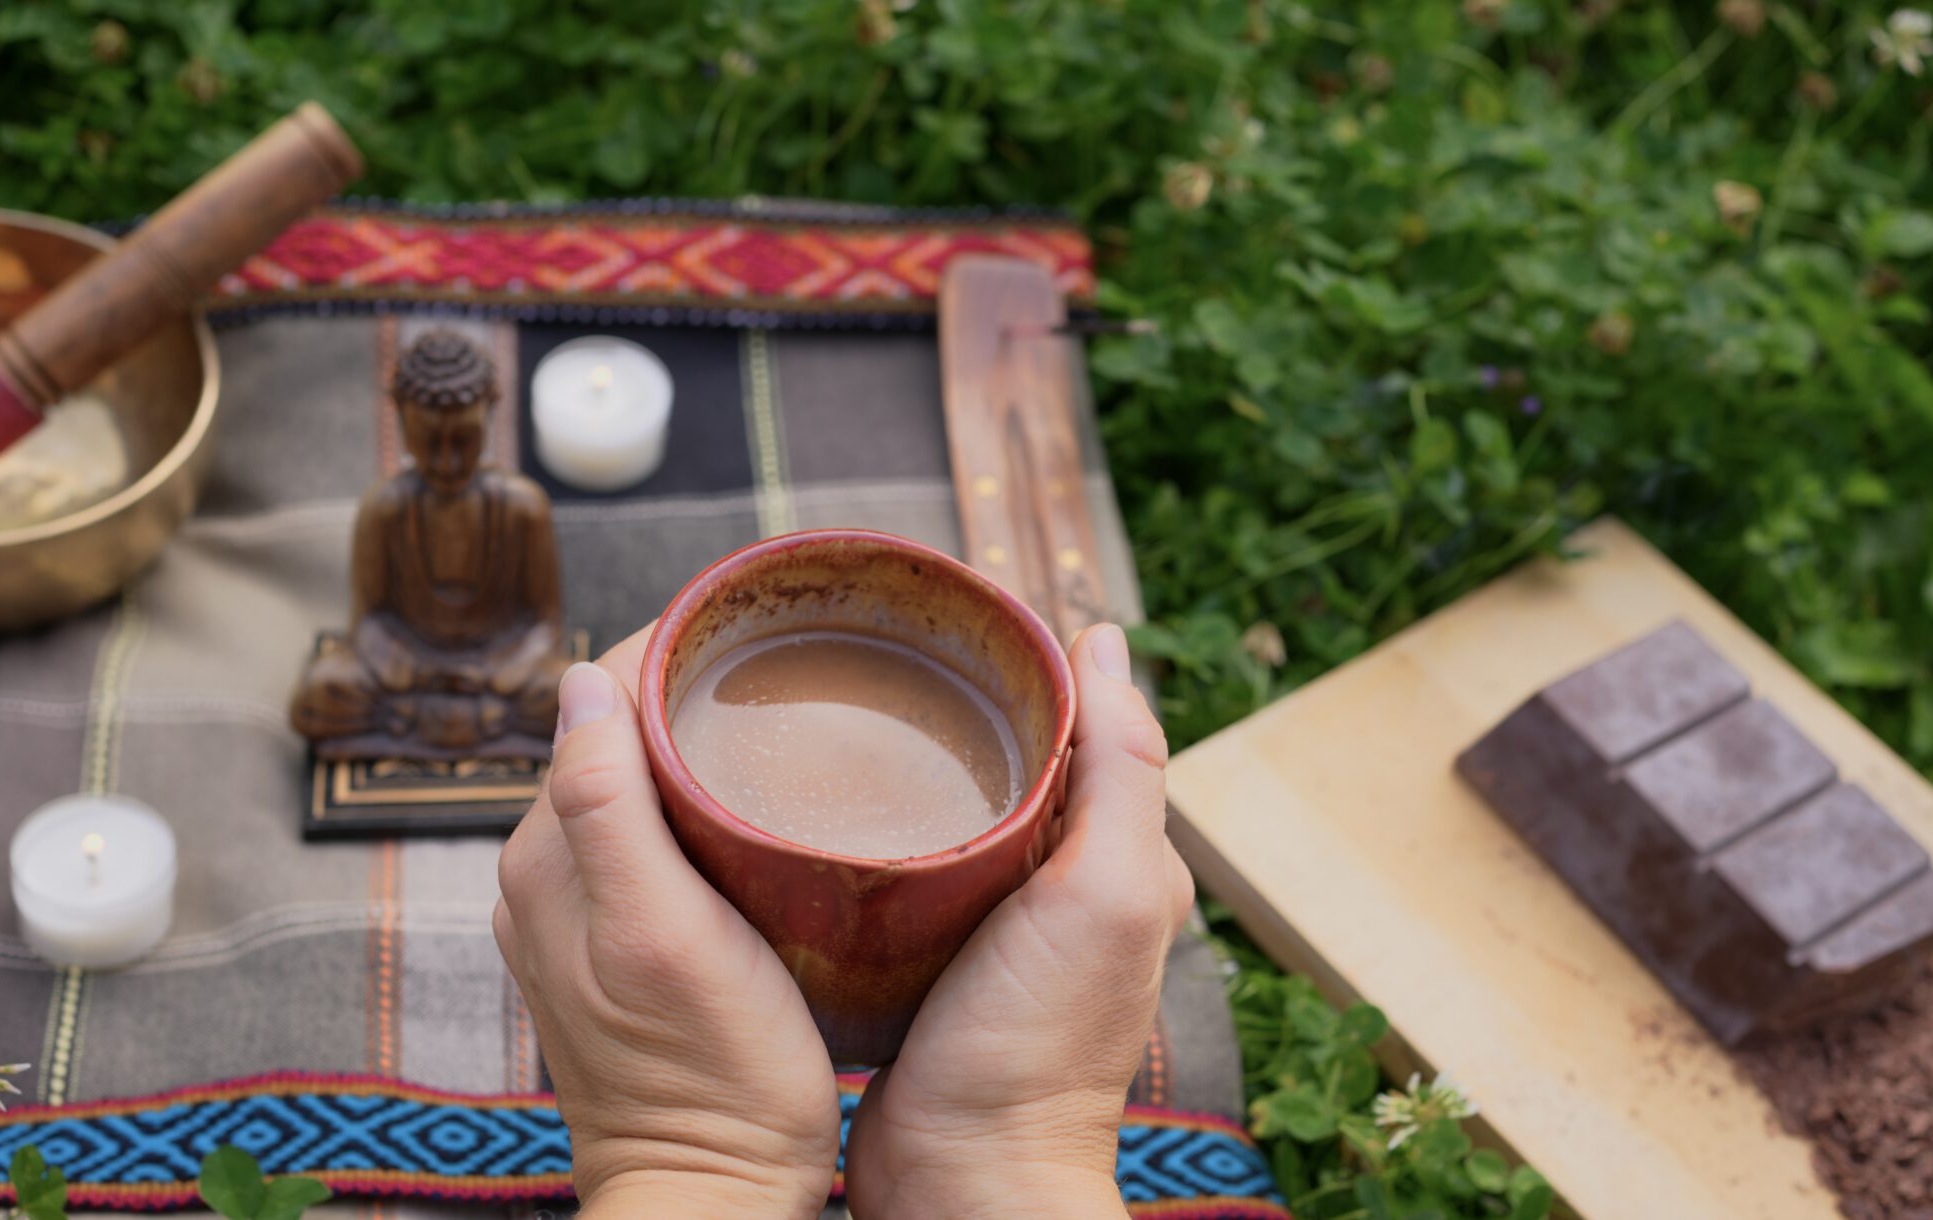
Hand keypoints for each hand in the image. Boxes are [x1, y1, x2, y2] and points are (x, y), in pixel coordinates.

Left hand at [493, 626, 839, 1218]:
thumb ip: (606, 805)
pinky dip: (696, 806)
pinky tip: (755, 808)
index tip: (752, 626)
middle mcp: (547, 880)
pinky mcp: (623, 954)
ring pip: (634, 789)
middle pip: (613, 740)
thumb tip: (578, 680)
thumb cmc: (712, 1079)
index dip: (668, 651)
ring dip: (691, 746)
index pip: (595, 706)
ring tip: (778, 715)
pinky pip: (651, 844)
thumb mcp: (663, 933)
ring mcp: (582, 921)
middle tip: (786, 661)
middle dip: (684, 690)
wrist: (714, 1199)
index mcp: (547, 859)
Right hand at [843, 623, 1194, 1219]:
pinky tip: (810, 806)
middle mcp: (1055, 890)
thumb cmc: (1039, 1047)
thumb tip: (1104, 640)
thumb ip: (1122, 768)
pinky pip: (890, 874)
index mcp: (1113, 861)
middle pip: (1000, 764)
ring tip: (829, 711)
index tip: (947, 616)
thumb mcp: (1108, 892)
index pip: (1075, 728)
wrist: (963, 1181)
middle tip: (866, 653)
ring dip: (897, 767)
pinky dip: (862, 832)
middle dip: (944, 706)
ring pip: (940, 813)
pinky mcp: (912, 965)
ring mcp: (981, 930)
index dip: (1020, 669)